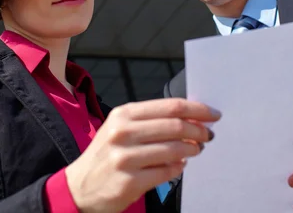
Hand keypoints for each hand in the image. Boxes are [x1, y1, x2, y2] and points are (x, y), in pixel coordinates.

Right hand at [65, 98, 219, 212]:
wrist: (79, 186)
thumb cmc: (106, 154)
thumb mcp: (120, 128)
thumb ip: (151, 121)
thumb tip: (192, 120)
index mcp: (123, 114)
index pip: (170, 107)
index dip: (197, 109)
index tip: (213, 114)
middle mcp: (122, 133)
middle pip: (175, 126)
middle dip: (199, 130)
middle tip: (208, 135)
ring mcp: (125, 158)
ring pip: (174, 150)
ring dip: (192, 150)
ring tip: (195, 150)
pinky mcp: (129, 182)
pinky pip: (166, 173)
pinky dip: (178, 168)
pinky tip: (178, 166)